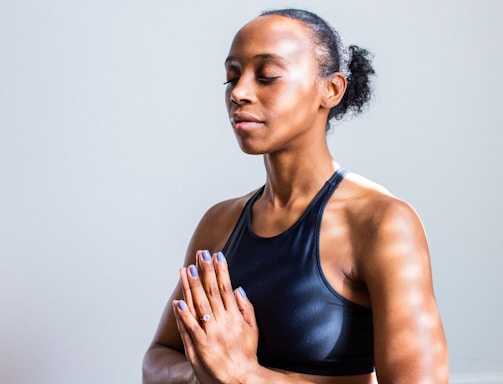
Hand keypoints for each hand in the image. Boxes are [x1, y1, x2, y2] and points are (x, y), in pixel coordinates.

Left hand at [174, 250, 258, 383]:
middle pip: (212, 292)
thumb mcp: (253, 330)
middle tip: (201, 254)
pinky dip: (184, 315)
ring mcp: (211, 334)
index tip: (216, 254)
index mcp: (235, 316)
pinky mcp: (200, 347)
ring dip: (192, 286)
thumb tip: (238, 289)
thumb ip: (247, 308)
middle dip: (206, 271)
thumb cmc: (246, 355)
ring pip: (199, 305)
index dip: (220, 270)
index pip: (225, 287)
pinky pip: (190, 329)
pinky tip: (178, 302)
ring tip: (187, 269)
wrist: (241, 380)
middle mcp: (223, 322)